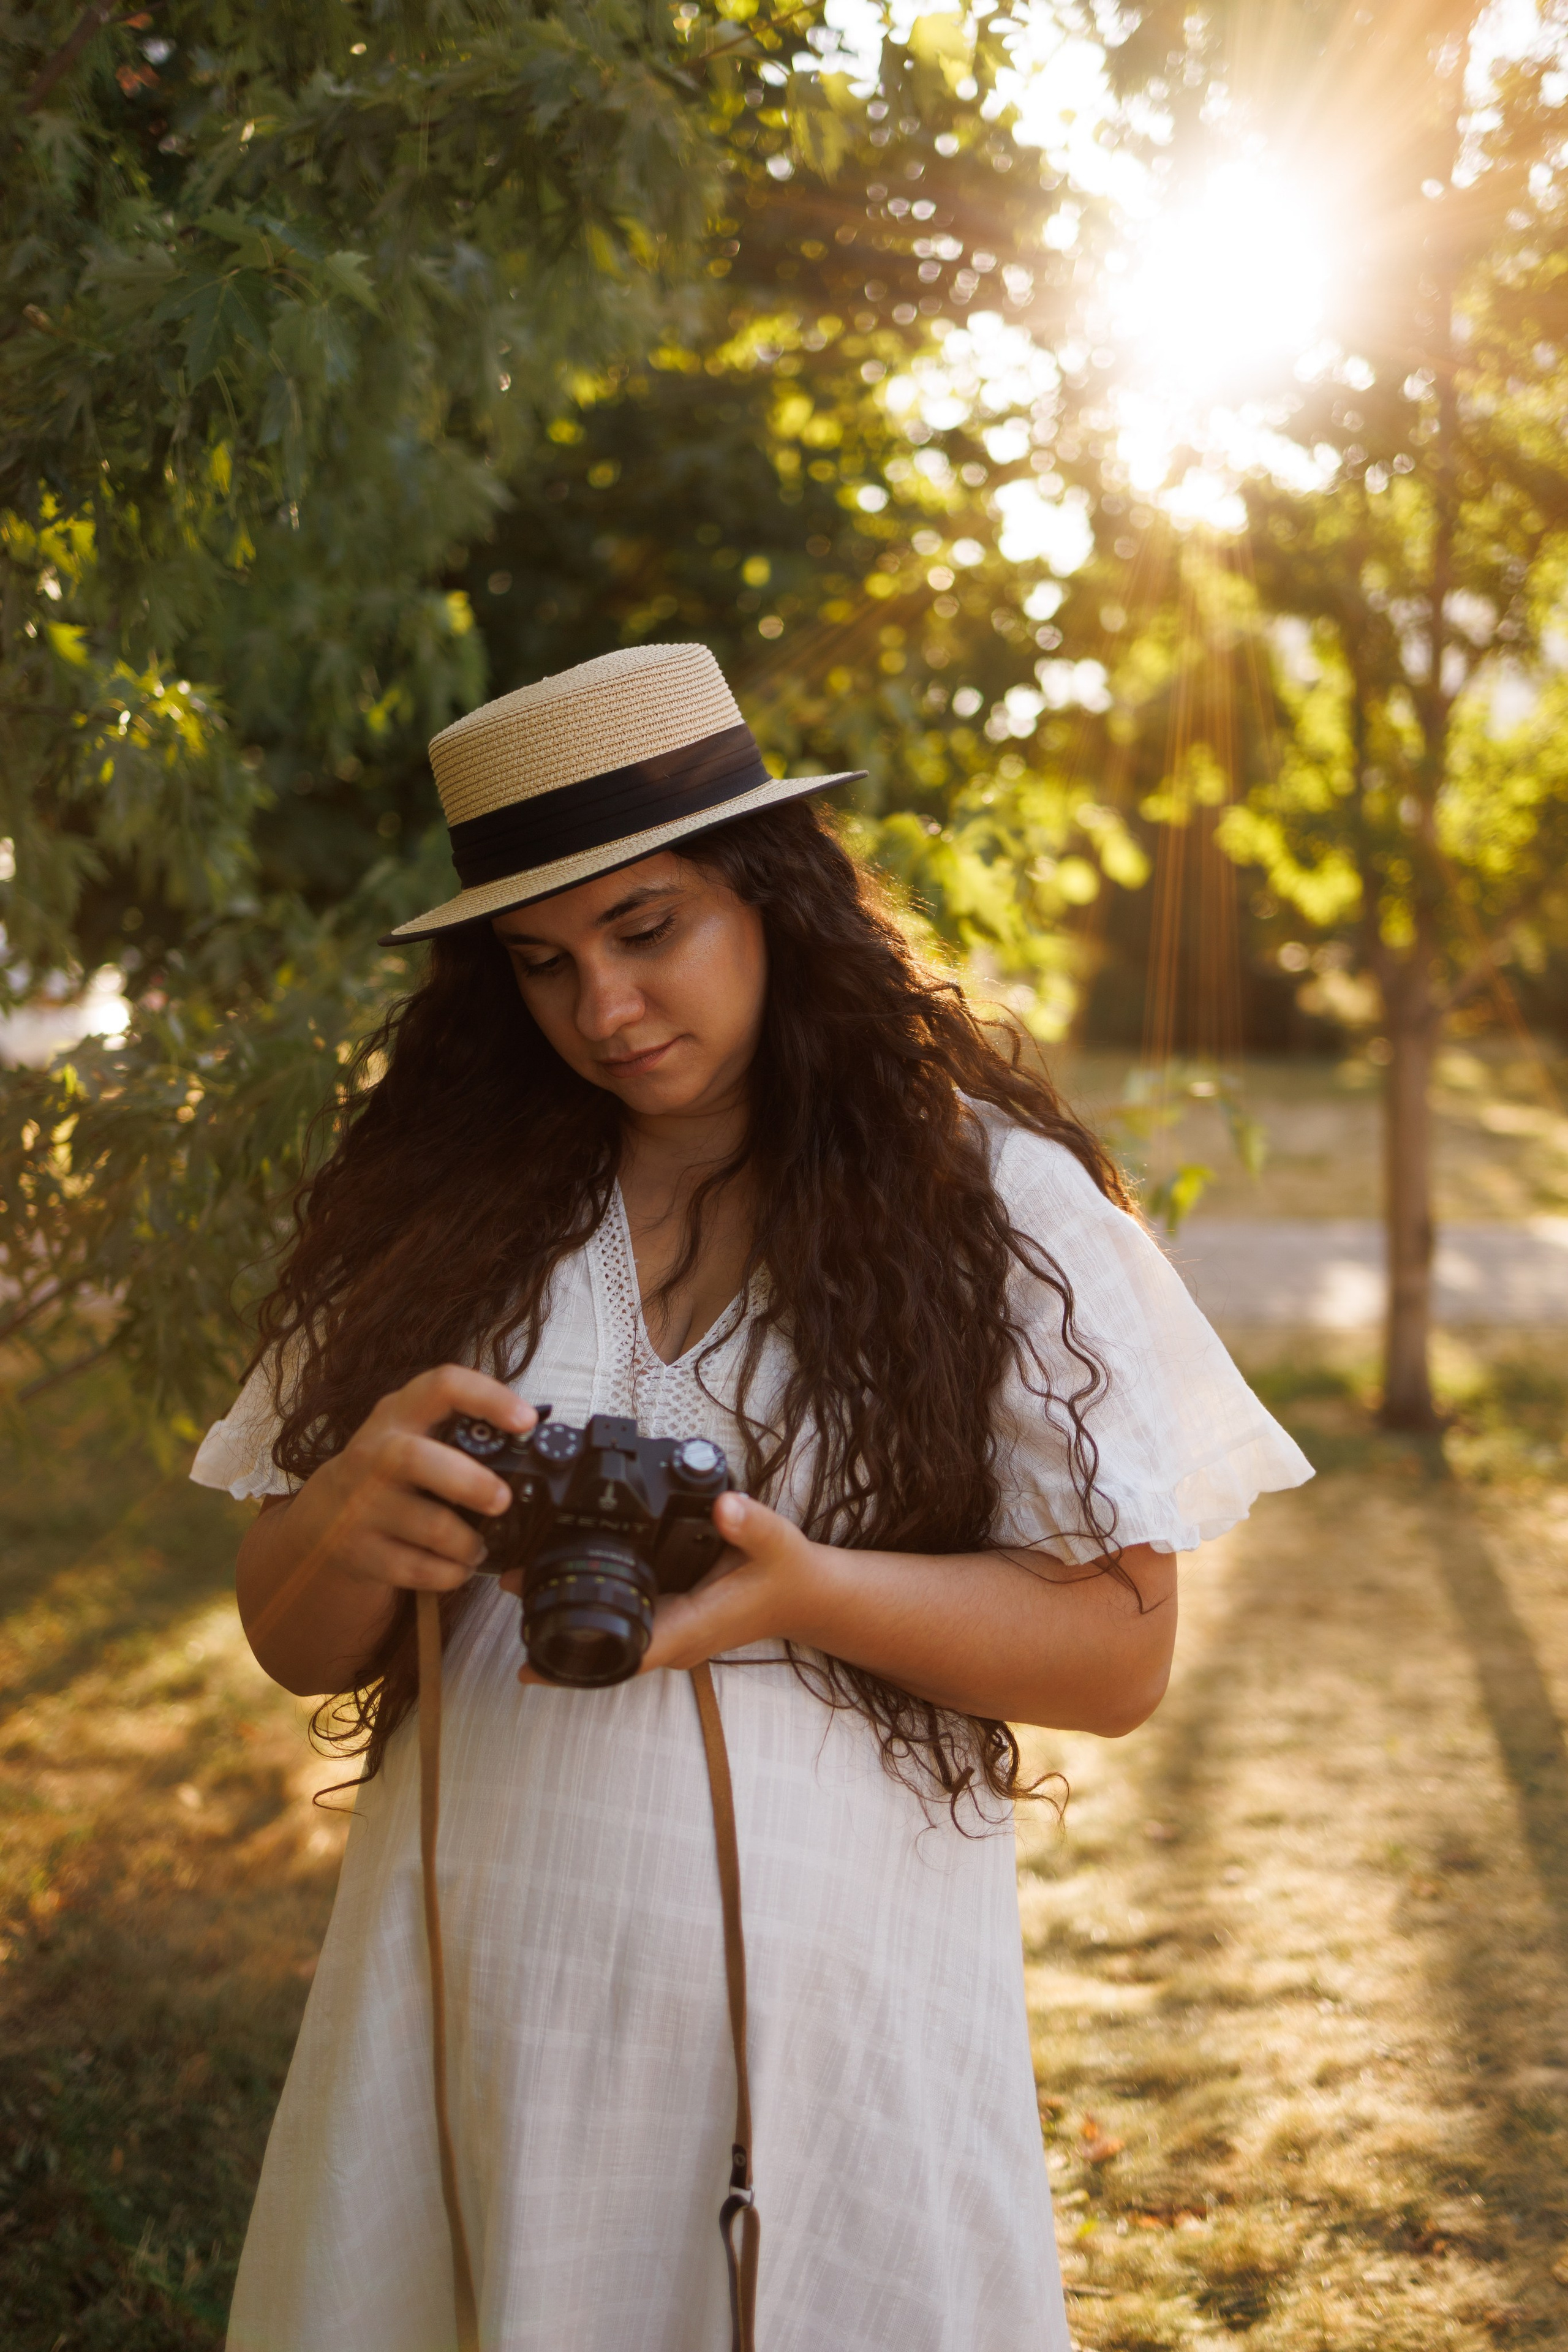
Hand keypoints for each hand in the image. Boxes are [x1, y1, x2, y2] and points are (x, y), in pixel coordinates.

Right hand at [284, 1365, 537, 1598]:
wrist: (321, 1519)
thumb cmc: (390, 1472)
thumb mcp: (413, 1436)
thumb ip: (460, 1433)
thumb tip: (537, 1445)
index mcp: (398, 1414)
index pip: (441, 1386)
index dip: (488, 1398)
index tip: (527, 1421)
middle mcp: (372, 1454)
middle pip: (415, 1459)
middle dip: (470, 1482)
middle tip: (502, 1500)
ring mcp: (360, 1505)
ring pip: (427, 1524)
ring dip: (467, 1542)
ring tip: (479, 1546)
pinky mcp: (358, 1550)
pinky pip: (415, 1568)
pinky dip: (448, 1573)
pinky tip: (457, 1568)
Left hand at [517, 1491, 831, 1684]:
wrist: (806, 1595)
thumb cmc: (788, 1574)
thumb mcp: (776, 1542)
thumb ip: (750, 1524)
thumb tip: (723, 1506)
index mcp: (691, 1627)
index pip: (626, 1656)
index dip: (575, 1665)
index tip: (530, 1664)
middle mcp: (674, 1640)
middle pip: (604, 1652)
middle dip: (553, 1637)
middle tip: (506, 1593)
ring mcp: (671, 1635)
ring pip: (609, 1642)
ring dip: (565, 1625)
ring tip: (516, 1587)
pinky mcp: (670, 1621)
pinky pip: (622, 1627)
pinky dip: (590, 1614)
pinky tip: (560, 1587)